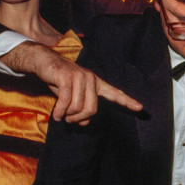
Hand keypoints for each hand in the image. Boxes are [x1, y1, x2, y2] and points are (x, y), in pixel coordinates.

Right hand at [1, 42, 141, 123]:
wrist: (44, 61)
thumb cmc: (59, 80)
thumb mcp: (72, 96)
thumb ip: (80, 108)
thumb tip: (84, 123)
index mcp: (96, 83)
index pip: (114, 93)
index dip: (127, 101)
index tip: (140, 108)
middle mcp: (91, 79)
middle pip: (92, 109)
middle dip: (78, 118)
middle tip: (69, 119)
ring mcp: (80, 77)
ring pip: (78, 108)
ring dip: (67, 115)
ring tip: (60, 114)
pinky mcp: (67, 77)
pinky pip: (66, 102)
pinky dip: (60, 111)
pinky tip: (56, 114)